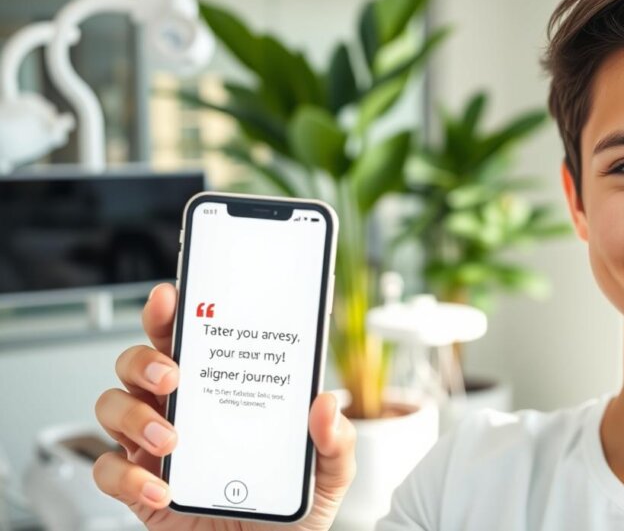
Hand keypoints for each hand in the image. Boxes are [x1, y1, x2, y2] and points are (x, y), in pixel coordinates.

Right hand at [94, 283, 355, 530]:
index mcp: (223, 391)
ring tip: (171, 439)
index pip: (190, 338)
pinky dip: (128, 477)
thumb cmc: (290, 511)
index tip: (172, 295)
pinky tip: (162, 488)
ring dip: (134, 415)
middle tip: (174, 376)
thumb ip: (335, 441)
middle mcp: (183, 411)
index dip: (172, 311)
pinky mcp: (139, 487)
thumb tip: (325, 404)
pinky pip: (108, 470)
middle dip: (146, 358)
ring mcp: (155, 447)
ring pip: (112, 405)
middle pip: (138, 362)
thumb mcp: (328, 474)